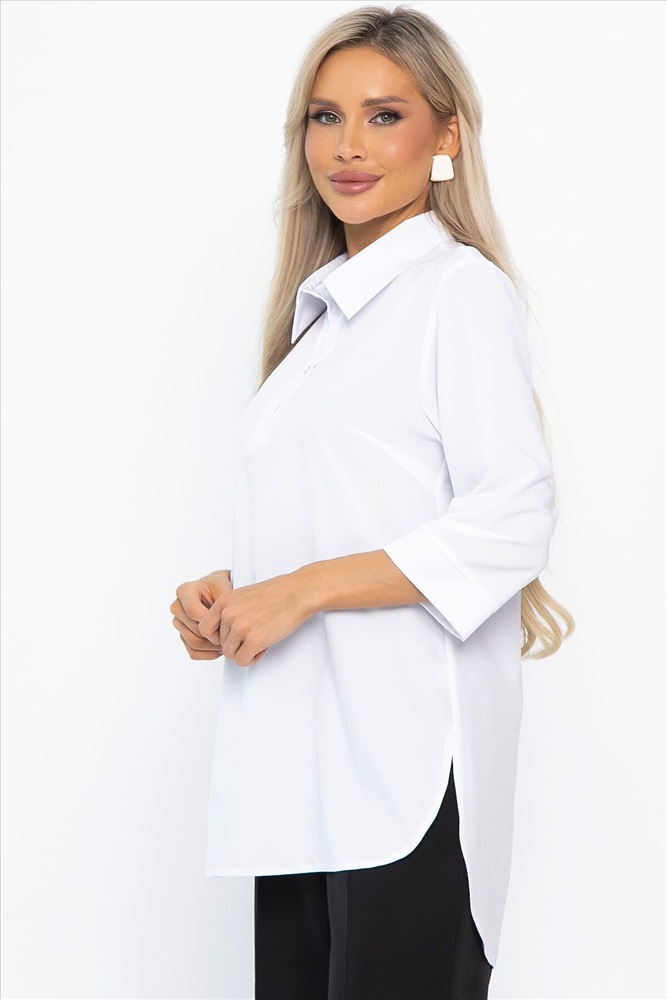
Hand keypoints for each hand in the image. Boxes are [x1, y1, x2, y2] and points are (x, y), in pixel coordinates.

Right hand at [171, 570, 232, 659]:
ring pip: (194, 643)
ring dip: (213, 647)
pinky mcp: (183, 635)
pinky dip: (208, 654)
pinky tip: (220, 650)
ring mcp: (179, 622)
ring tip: (228, 643)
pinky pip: (193, 651)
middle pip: (194, 629)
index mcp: (184, 591)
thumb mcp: (224, 589)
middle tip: (231, 637)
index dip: (210, 622)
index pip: (193, 612)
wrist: (217, 591)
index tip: (225, 626)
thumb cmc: (220, 587)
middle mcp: (177, 607)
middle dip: (215, 636)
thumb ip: (223, 605)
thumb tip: (223, 628)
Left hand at [197, 571, 311, 667]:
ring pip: (230, 654)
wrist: (297, 592)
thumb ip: (228, 611)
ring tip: (259, 641)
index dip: (218, 635)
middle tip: (254, 635)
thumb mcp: (242, 596)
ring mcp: (240, 627)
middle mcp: (228, 613)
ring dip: (244, 651)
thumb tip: (219, 634)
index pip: (204, 628)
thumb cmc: (275, 594)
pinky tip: (263, 647)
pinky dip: (253, 658)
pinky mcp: (254, 639)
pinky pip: (242, 660)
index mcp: (223, 601)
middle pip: (220, 643)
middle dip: (237, 644)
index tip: (233, 635)